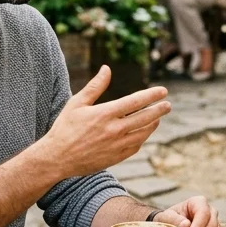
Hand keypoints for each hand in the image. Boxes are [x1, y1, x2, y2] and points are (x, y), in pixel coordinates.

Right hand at [40, 67, 170, 178]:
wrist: (57, 158)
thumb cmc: (65, 127)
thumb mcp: (77, 103)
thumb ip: (95, 86)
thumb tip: (107, 68)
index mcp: (105, 113)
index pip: (136, 101)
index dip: (152, 95)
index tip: (163, 91)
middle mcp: (114, 130)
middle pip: (145, 118)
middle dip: (159, 110)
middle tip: (168, 105)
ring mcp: (116, 145)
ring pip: (143, 133)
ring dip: (153, 124)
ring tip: (158, 118)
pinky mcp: (115, 157)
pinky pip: (135, 147)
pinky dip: (142, 138)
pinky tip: (143, 133)